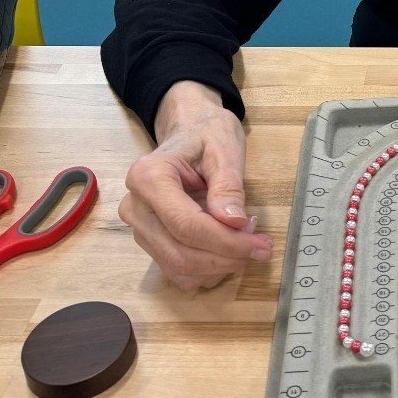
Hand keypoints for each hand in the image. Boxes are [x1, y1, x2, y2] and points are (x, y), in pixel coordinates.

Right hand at [119, 81, 273, 289]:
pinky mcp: (150, 239)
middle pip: (179, 251)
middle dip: (225, 258)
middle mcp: (135, 206)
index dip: (225, 242)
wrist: (189, 128)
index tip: (260, 245)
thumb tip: (234, 223)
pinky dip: (206, 269)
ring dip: (218, 266)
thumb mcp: (225, 149)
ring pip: (177, 267)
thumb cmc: (207, 133)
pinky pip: (176, 269)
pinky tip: (229, 249)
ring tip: (248, 242)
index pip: (186, 225)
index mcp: (149, 177)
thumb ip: (228, 186)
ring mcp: (139, 226)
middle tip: (261, 247)